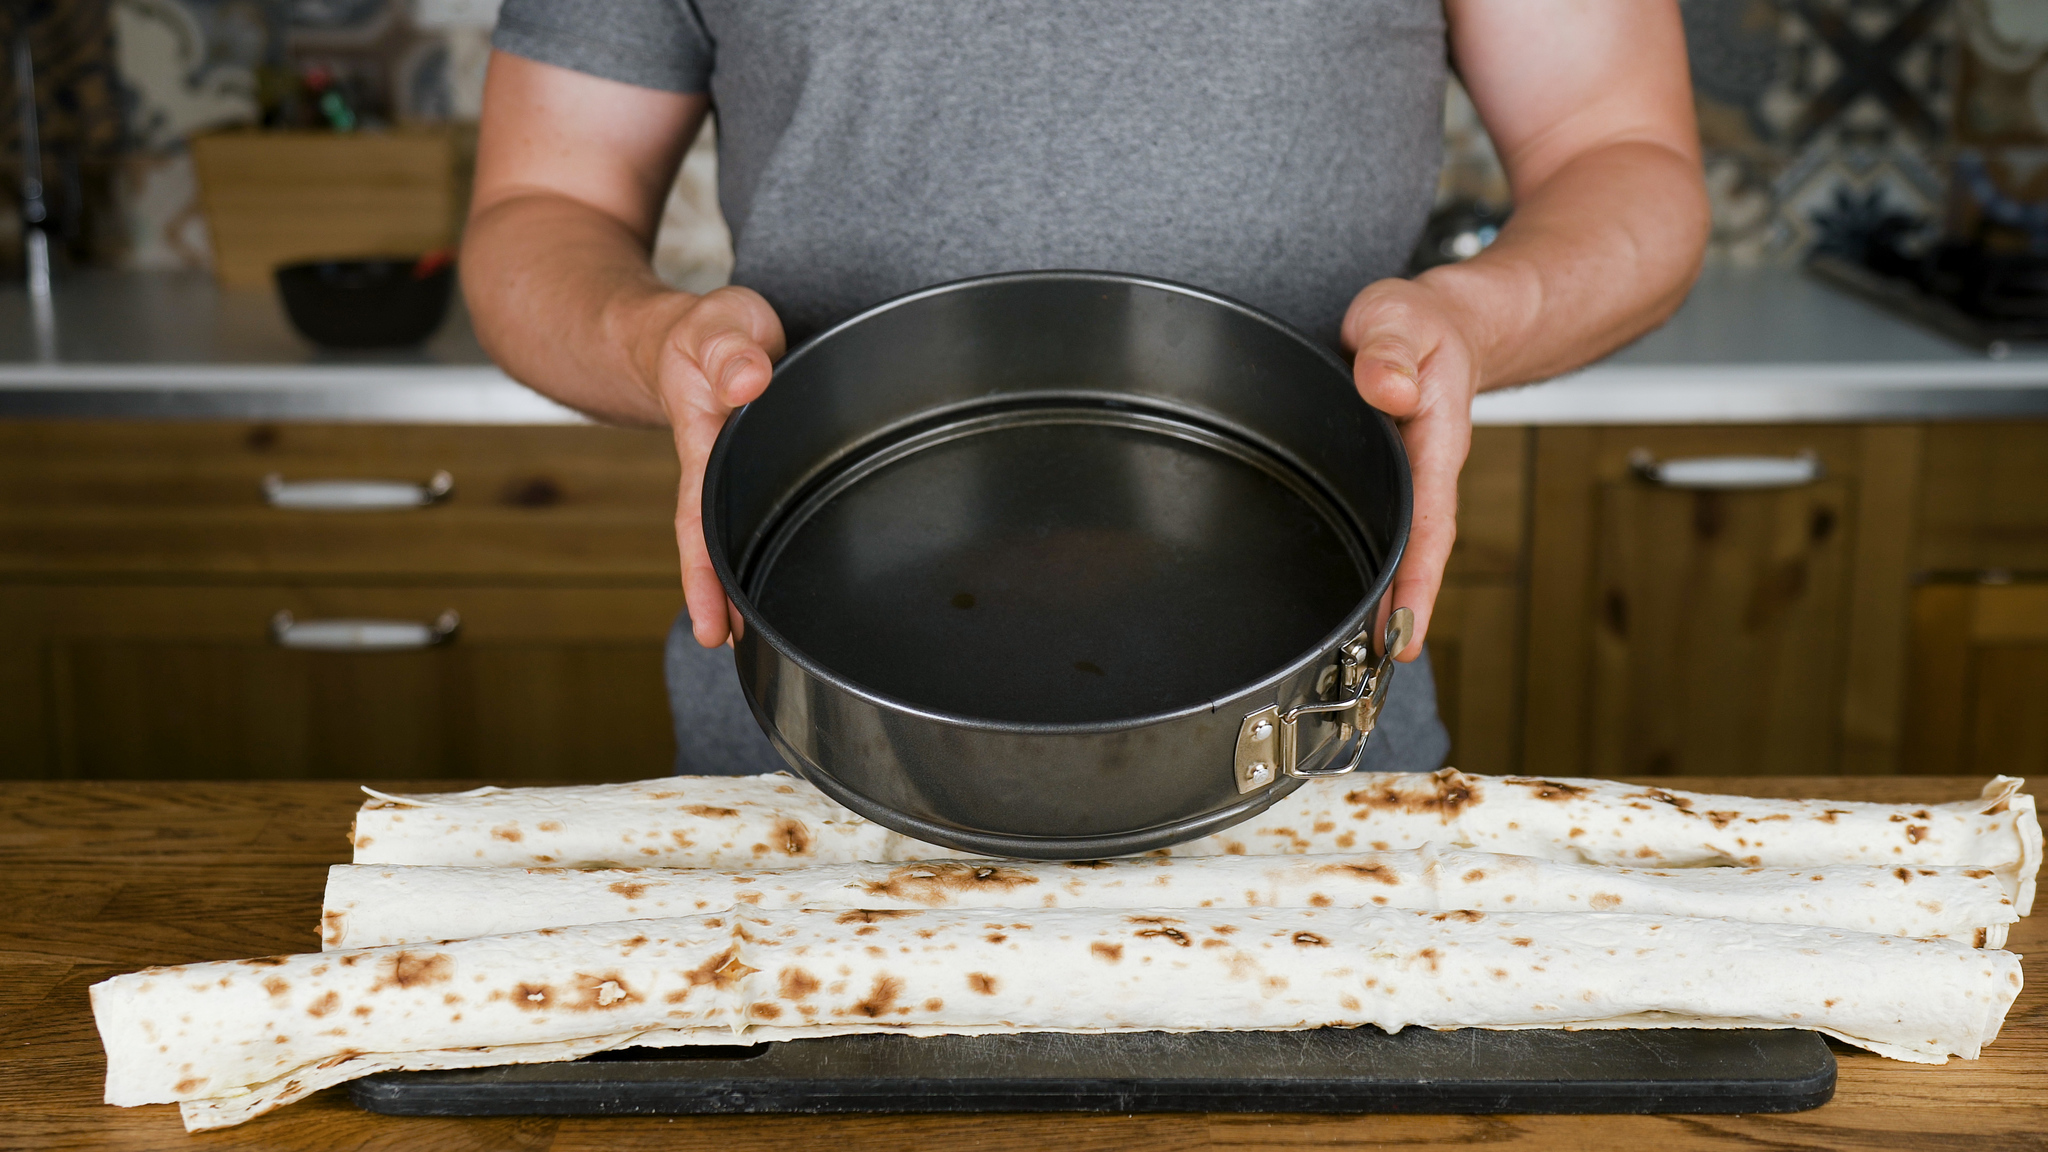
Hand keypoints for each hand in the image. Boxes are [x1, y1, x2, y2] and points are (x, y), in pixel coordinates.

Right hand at [634, 285, 786, 647]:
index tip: (713, 628)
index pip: (701, 523)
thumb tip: (746, 381)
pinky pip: (763, 516)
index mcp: (705, 444)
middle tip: (737, 649)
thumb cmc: (709, 332)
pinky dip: (772, 549)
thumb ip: (729, 350)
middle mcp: (719, 468)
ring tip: (768, 637)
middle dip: (720, 600)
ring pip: (740, 537)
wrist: (701, 331)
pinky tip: (793, 576)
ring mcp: (740, 471)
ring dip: (747, 583)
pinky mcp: (764, 465)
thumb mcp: (718, 325)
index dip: (705, 577)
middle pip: (714, 547)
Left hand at [1340, 276, 1480, 661]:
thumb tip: (1388, 386)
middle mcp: (1423, 471)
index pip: (1428, 523)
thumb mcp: (1400, 317)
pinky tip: (1346, 601)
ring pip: (1395, 548)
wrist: (1441, 323)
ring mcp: (1405, 481)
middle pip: (1415, 552)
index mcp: (1435, 440)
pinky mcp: (1384, 480)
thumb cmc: (1420, 324)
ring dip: (1382, 598)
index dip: (1416, 581)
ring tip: (1357, 655)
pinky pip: (1377, 530)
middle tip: (1373, 666)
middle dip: (1400, 611)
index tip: (1402, 633)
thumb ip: (1391, 348)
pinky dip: (1366, 568)